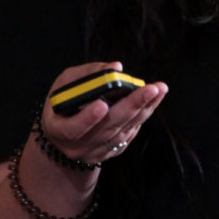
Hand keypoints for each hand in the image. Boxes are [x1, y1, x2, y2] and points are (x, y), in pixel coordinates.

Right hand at [39, 61, 167, 163]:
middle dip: (132, 106)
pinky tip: (153, 100)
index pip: (73, 128)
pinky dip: (143, 115)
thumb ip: (88, 75)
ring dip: (144, 108)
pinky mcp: (113, 151)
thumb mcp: (65, 86)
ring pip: (124, 130)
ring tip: (159, 90)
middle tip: (151, 89)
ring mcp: (97, 152)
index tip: (102, 105)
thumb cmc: (63, 103)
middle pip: (108, 128)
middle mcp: (78, 146)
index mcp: (58, 130)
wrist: (64, 136)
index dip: (88, 118)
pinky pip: (131, 132)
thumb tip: (116, 67)